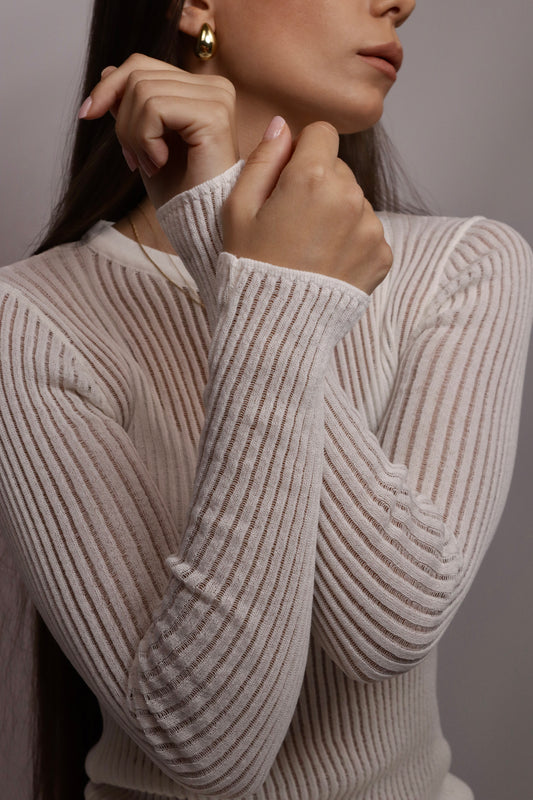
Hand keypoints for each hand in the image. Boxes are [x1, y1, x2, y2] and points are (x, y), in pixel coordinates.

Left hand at [80, 53, 238, 207]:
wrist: (201, 223)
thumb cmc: (180, 190)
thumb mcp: (145, 141)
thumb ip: (132, 106)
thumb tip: (107, 71)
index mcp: (200, 89)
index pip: (142, 65)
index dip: (109, 87)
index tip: (86, 115)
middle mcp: (214, 87)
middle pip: (138, 76)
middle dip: (123, 122)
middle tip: (135, 159)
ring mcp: (217, 98)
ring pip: (143, 91)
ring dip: (134, 136)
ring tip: (149, 164)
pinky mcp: (213, 115)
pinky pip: (156, 108)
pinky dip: (146, 139)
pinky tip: (159, 162)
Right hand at [223, 120, 392, 293]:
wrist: (275, 326)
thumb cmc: (250, 266)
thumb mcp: (237, 209)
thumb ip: (263, 159)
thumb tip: (282, 125)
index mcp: (313, 177)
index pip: (321, 133)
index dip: (302, 152)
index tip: (287, 180)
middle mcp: (350, 197)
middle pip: (339, 168)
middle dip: (319, 184)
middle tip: (292, 223)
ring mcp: (371, 228)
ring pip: (355, 201)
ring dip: (336, 214)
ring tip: (308, 248)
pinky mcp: (383, 255)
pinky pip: (368, 233)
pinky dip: (351, 243)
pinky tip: (326, 264)